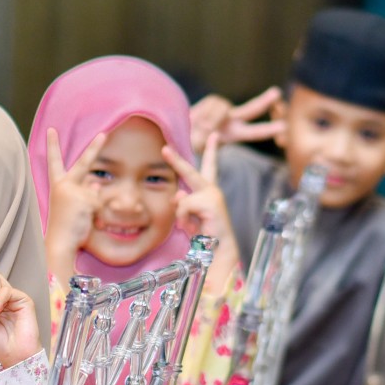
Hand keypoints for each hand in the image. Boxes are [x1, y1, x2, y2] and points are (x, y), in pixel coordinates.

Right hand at [43, 127, 106, 282]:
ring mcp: (75, 191)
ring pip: (95, 194)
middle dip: (94, 147)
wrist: (60, 242)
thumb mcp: (73, 205)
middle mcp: (65, 185)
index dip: (53, 146)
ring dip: (94, 208)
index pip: (54, 162)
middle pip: (84, 163)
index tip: (51, 130)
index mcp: (58, 185)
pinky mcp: (85, 199)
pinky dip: (98, 215)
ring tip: (82, 220)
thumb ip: (85, 191)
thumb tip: (96, 183)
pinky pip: (100, 204)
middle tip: (104, 134)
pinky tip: (88, 222)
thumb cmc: (65, 227)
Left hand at [163, 135, 238, 286]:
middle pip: (190, 171)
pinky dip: (183, 218)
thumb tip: (177, 195)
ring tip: (190, 227)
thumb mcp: (191, 218)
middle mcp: (212, 190)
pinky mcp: (210, 201)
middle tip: (164, 148)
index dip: (211, 151)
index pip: (209, 168)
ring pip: (181, 198)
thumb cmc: (206, 236)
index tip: (213, 135)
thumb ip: (183, 204)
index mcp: (209, 192)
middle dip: (175, 160)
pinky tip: (192, 227)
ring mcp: (212, 194)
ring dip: (181, 215)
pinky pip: (184, 206)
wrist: (219, 250)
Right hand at [189, 86, 283, 152]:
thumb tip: (210, 123)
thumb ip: (205, 136)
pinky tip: (195, 118)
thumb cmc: (191, 143)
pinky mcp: (213, 101)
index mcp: (234, 134)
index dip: (268, 129)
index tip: (284, 127)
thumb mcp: (199, 145)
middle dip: (264, 101)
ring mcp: (223, 110)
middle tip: (277, 93)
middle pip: (252, 108)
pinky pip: (212, 104)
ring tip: (200, 128)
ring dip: (212, 118)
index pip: (254, 132)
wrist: (179, 133)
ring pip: (224, 107)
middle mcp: (233, 120)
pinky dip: (204, 112)